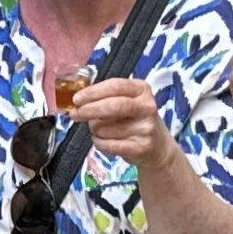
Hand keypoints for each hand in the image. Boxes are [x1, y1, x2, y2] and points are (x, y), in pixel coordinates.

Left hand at [71, 75, 187, 178]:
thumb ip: (105, 98)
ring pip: (106, 128)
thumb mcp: (127, 102)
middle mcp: (147, 107)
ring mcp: (146, 128)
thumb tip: (77, 103)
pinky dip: (99, 143)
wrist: (157, 147)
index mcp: (142, 89)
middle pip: (113, 105)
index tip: (77, 98)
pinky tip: (103, 140)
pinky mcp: (141, 147)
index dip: (93, 92)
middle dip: (89, 110)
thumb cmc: (134, 121)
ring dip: (95, 130)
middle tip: (75, 114)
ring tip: (100, 130)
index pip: (115, 85)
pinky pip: (108, 145)